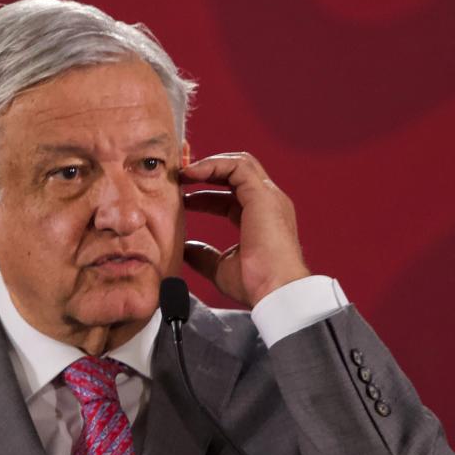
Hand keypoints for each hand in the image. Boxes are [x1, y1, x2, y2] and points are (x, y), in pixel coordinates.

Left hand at [180, 152, 310, 306]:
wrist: (274, 291)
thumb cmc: (255, 284)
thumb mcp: (221, 267)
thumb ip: (204, 255)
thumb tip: (185, 249)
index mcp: (260, 219)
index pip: (231, 196)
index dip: (205, 195)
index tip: (182, 199)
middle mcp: (267, 203)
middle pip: (237, 174)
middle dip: (208, 172)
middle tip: (180, 178)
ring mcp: (268, 197)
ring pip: (239, 164)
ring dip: (209, 164)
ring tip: (183, 173)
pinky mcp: (263, 195)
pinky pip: (237, 166)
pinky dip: (213, 165)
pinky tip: (192, 173)